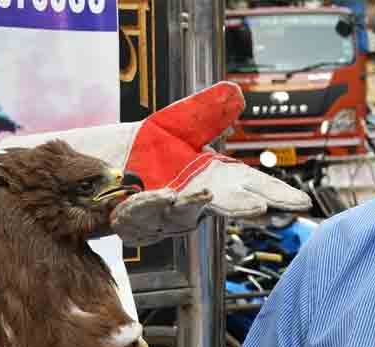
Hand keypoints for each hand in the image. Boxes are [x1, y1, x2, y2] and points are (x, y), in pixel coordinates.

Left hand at [1, 82, 309, 241]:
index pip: (246, 187)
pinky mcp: (129, 224)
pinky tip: (149, 198)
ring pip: (181, 214)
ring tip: (206, 198)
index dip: (273, 195)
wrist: (76, 169)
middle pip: (222, 206)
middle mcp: (187, 201)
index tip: (298, 203)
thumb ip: (203, 113)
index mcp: (205, 177)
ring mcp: (159, 217)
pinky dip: (146, 207)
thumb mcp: (171, 126)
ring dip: (193, 206)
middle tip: (265, 211)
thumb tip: (236, 94)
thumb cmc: (129, 152)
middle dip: (243, 208)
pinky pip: (140, 217)